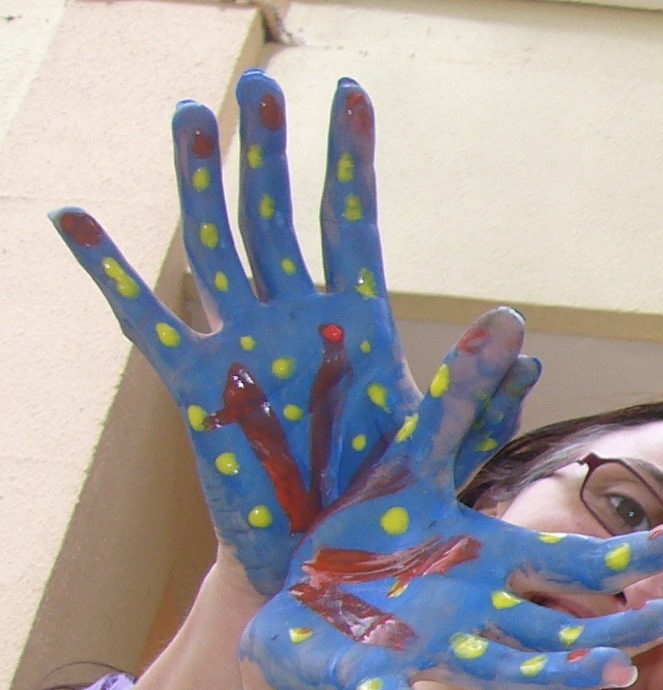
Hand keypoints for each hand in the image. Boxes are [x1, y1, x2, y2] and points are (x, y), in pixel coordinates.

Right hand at [52, 73, 526, 594]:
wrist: (322, 565)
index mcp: (355, 323)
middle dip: (270, 153)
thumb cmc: (381, 499)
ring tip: (191, 113)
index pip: (352, 223)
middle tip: (261, 86)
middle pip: (279, 217)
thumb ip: (479, 396)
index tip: (350, 94)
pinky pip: (143, 320)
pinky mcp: (194, 387)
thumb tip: (523, 339)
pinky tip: (75, 218)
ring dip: (201, 181)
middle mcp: (294, 320)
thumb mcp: (437, 445)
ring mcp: (240, 345)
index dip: (350, 162)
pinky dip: (109, 271)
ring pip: (216, 246)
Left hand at [237, 308, 662, 689]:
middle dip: (625, 629)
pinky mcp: (369, 672)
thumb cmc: (361, 534)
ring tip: (614, 674)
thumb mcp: (410, 456)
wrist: (285, 596)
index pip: (588, 565)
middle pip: (568, 630)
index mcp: (496, 566)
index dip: (647, 549)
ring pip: (508, 672)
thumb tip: (512, 322)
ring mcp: (430, 648)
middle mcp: (479, 616)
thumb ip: (464, 399)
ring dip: (559, 675)